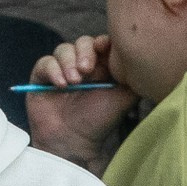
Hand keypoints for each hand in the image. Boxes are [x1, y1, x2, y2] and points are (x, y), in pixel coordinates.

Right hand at [24, 33, 134, 165]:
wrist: (74, 143)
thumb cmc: (100, 122)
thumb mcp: (124, 98)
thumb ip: (134, 78)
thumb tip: (144, 60)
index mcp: (101, 66)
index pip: (102, 43)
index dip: (102, 43)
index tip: (104, 49)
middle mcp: (81, 65)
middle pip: (82, 42)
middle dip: (85, 52)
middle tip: (87, 69)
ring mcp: (61, 70)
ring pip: (63, 49)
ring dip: (69, 62)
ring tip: (75, 82)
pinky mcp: (42, 77)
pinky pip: (45, 62)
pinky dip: (53, 70)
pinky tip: (61, 85)